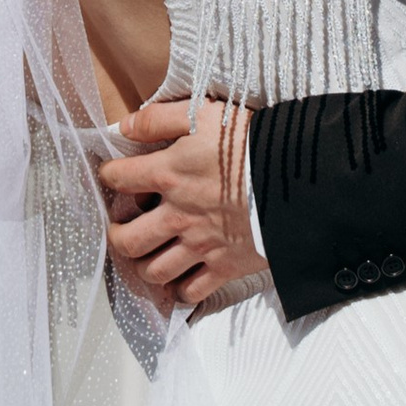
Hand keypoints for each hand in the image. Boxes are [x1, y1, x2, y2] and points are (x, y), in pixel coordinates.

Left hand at [99, 97, 265, 309]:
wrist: (297, 177)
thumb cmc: (250, 140)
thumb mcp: (202, 113)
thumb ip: (159, 118)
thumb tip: (124, 125)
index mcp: (168, 173)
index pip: (119, 178)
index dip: (109, 175)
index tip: (112, 174)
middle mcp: (177, 214)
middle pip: (128, 240)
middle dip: (117, 235)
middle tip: (121, 228)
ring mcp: (200, 245)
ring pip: (154, 271)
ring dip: (144, 264)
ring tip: (147, 254)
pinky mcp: (224, 266)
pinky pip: (191, 292)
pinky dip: (180, 289)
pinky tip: (179, 277)